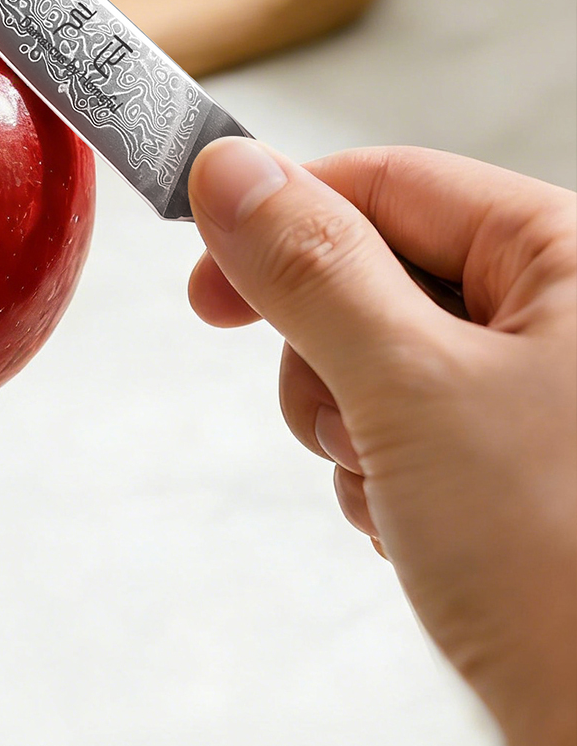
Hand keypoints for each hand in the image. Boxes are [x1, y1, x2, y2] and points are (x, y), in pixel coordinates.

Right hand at [186, 139, 576, 745]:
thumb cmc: (571, 573)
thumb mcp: (409, 387)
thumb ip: (312, 268)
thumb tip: (232, 172)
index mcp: (575, 260)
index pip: (393, 183)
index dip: (285, 218)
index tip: (205, 274)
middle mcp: (568, 319)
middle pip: (382, 270)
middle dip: (327, 348)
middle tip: (340, 413)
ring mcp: (546, 398)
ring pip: (384, 359)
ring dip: (352, 423)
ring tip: (396, 490)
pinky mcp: (524, 470)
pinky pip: (409, 430)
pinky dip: (383, 474)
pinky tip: (414, 528)